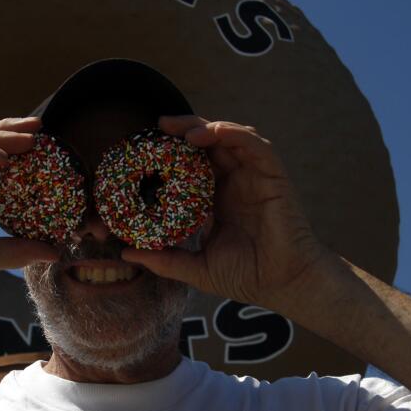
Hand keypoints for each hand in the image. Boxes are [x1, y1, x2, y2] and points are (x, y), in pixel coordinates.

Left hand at [121, 116, 333, 314]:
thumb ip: (164, 259)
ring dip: (204, 127)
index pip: (191, 165)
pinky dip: (233, 133)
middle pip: (208, 144)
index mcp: (216, 198)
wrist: (284, 284)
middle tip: (158, 126)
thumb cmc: (247, 276)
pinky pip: (254, 144)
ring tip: (179, 130)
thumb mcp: (196, 267)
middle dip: (183, 130)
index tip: (143, 149)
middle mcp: (235, 182)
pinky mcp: (273, 175)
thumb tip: (126, 254)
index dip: (170, 153)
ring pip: (229, 137)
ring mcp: (254, 176)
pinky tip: (211, 133)